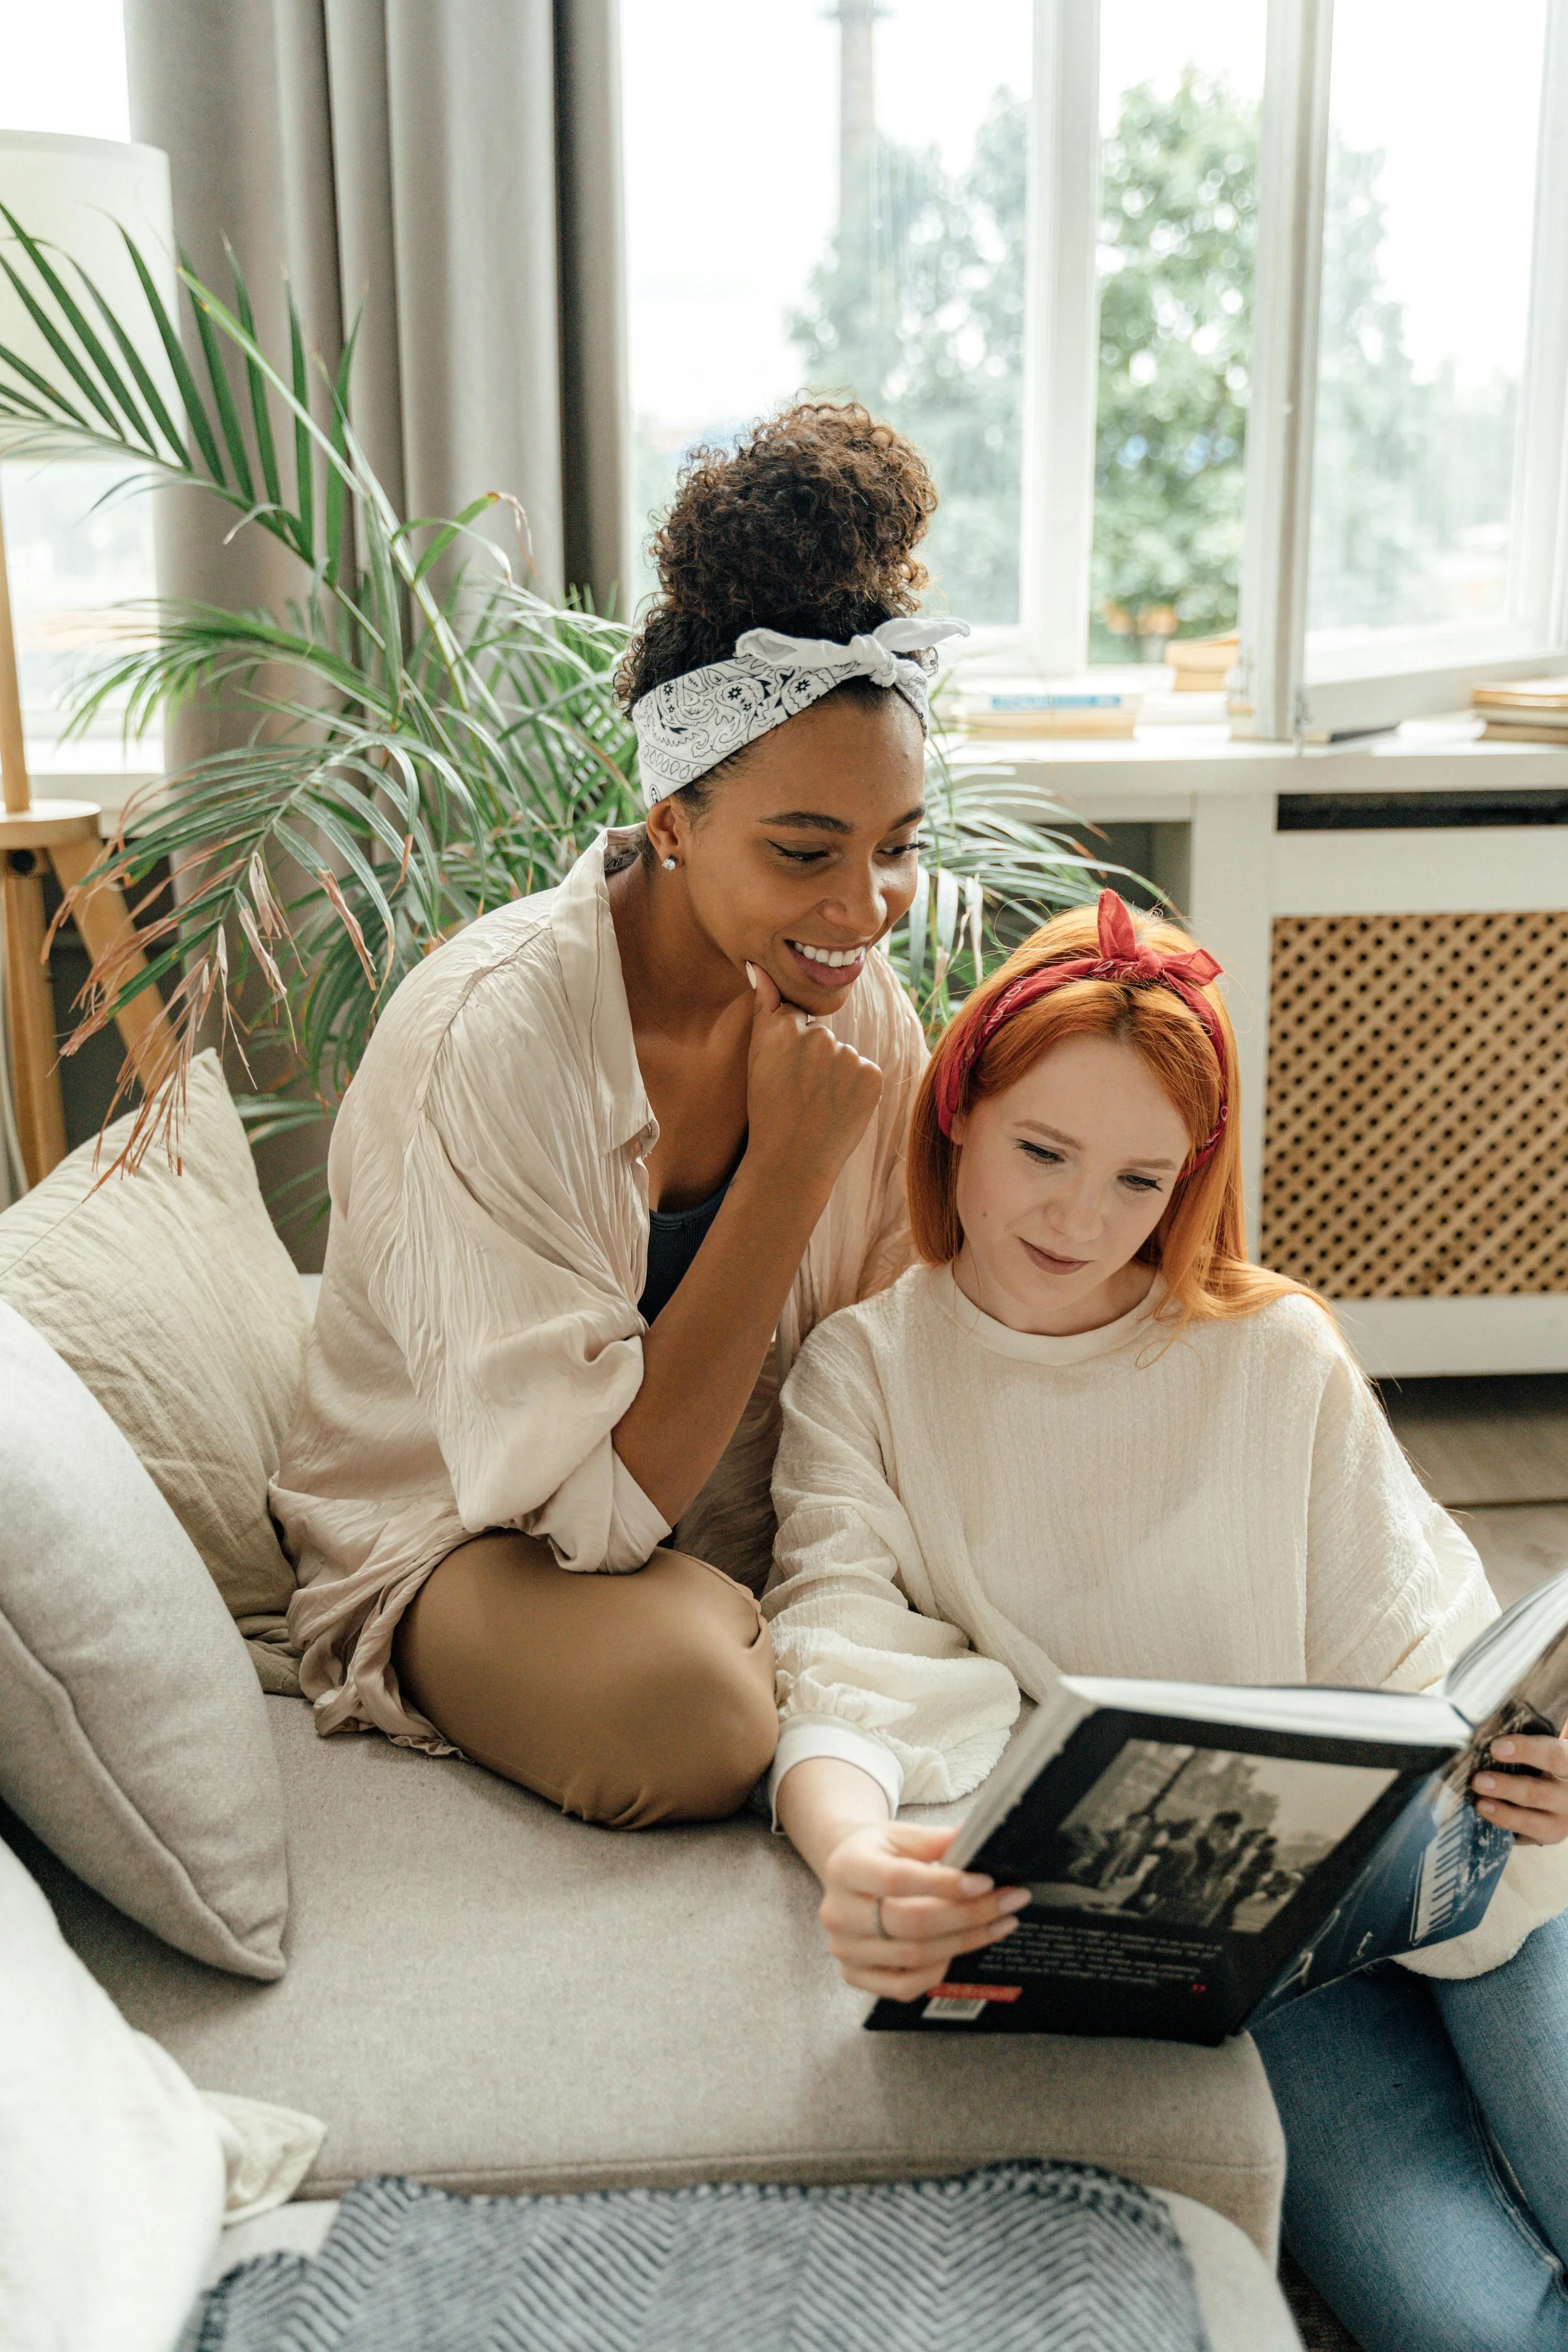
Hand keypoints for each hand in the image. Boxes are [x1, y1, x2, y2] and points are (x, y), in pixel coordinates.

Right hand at [744, 962, 882, 1194]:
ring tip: (817, 1106)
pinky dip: (856, 1089)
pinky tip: (838, 1109)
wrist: (791, 1162)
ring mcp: (846, 1054)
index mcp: (781, 1029)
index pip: (793, 1017)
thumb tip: (759, 968)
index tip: (782, 1075)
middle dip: (814, 1061)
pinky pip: (864, 1071)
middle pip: (820, 1036)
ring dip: (836, 1076)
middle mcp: (815, 1036)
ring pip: (843, 1056)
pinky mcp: (871, 1073)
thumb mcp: (757, 1059)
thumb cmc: (769, 1112)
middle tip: (799, 1095)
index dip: (789, 1050)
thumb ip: (763, 1009)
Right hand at [818, 1820, 1029, 2001]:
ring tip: (1001, 1923)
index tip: (987, 1882)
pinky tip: (960, 1949)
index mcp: (846, 1867)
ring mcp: (844, 1949)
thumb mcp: (900, 1834)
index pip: (897, 1881)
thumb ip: (935, 1840)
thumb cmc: (879, 1852)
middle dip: (968, 1915)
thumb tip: (978, 1838)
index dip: (945, 1884)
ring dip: (966, 1941)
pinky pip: (904, 1986)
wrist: (846, 1875)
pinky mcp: (853, 1975)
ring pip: (915, 1956)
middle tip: (1009, 1902)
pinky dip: (938, 1971)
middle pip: (912, 1923)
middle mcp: (838, 1912)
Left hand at [1473, 1735, 1567, 1842]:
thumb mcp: (1540, 1750)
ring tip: (1480, 1803)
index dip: (1526, 1750)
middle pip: (1540, 1793)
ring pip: (1535, 1821)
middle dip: (1507, 1787)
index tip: (1495, 1747)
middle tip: (1478, 1781)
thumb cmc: (1542, 1762)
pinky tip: (1487, 1816)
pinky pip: (1528, 1834)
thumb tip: (1480, 1738)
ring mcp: (1564, 1820)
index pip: (1554, 1756)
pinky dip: (1505, 1825)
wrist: (1562, 1790)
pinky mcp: (1551, 1835)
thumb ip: (1518, 1746)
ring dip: (1504, 1813)